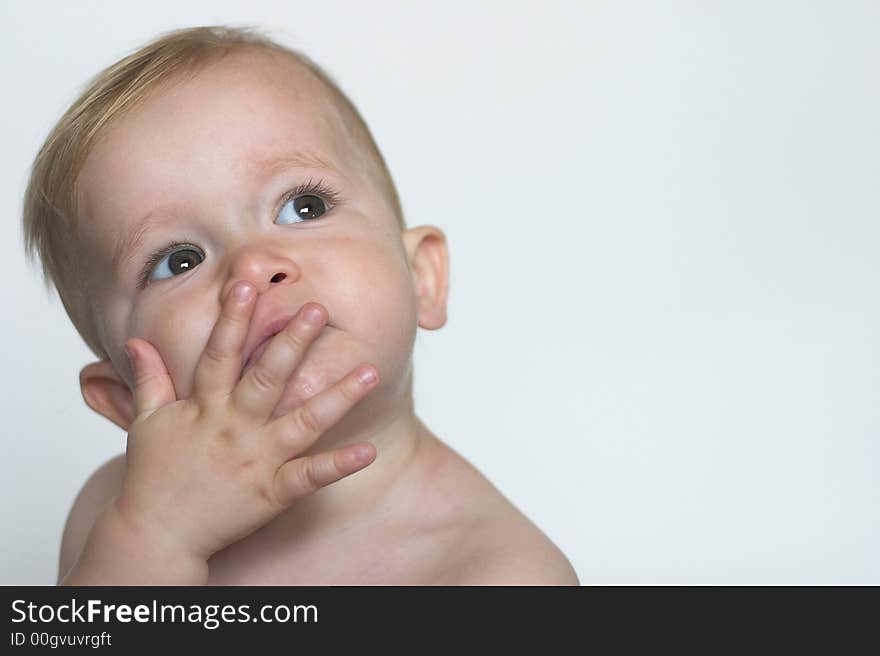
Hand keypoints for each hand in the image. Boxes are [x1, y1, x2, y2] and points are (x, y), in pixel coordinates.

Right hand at [115, 281, 378, 566]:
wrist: (156, 534)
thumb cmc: (153, 476)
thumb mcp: (147, 422)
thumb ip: (150, 379)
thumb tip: (136, 341)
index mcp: (205, 408)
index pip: (220, 354)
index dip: (233, 319)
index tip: (248, 285)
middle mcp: (234, 428)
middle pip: (267, 378)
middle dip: (292, 342)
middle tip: (318, 309)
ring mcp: (256, 460)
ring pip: (302, 422)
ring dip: (337, 396)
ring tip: (369, 370)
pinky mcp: (271, 492)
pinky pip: (309, 476)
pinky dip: (338, 465)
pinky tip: (367, 451)